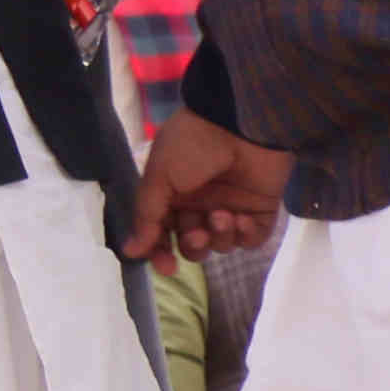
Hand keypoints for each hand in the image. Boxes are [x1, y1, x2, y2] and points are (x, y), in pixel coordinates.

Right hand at [118, 109, 289, 271]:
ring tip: (223, 215)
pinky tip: (242, 219)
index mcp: (172, 195)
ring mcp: (231, 208)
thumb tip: (129, 251)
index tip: (165, 266)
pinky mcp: (260, 210)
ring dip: (219, 236)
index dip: (161, 252)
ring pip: (221, 245)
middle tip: (197, 234)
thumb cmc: (192, 146)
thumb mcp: (159, 176)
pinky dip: (245, 236)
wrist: (240, 124)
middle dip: (193, 246)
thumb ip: (147, 216)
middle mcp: (200, 204)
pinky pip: (251, 239)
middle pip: (192, 245)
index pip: (162, 234)